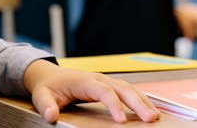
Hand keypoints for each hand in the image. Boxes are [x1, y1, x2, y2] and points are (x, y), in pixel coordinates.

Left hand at [23, 60, 159, 123]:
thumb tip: (51, 116)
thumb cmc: (48, 86)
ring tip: (155, 116)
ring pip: (129, 88)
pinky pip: (127, 91)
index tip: (122, 121)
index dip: (114, 105)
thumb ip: (46, 106)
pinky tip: (149, 108)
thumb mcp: (41, 96)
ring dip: (143, 101)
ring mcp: (105, 81)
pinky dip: (140, 99)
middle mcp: (99, 79)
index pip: (104, 92)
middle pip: (123, 88)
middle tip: (151, 118)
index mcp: (85, 81)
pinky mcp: (109, 86)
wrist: (49, 75)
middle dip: (138, 103)